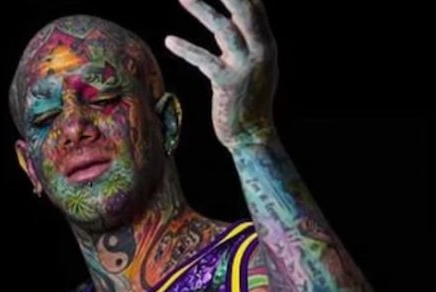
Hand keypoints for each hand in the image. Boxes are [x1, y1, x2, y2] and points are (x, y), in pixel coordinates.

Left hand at [165, 0, 277, 146]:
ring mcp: (245, 67)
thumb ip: (244, 42)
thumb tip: (232, 22)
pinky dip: (186, 49)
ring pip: (224, 29)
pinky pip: (204, 60)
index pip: (256, 7)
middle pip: (246, 11)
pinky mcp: (227, 83)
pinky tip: (169, 41)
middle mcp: (260, 52)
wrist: (251, 135)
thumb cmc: (247, 99)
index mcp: (266, 45)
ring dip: (202, 10)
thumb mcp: (252, 66)